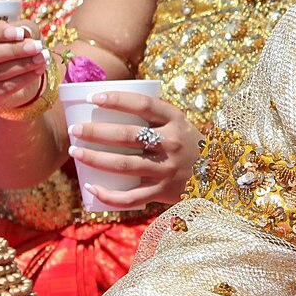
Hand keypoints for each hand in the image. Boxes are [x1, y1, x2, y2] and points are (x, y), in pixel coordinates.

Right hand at [0, 17, 47, 116]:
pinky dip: (24, 78)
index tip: (19, 33)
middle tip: (37, 47)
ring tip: (42, 58)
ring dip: (23, 65)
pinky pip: (4, 88)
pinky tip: (38, 70)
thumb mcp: (21, 31)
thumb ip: (24, 28)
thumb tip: (26, 32)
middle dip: (14, 50)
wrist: (16, 75)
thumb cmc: (15, 45)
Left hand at [68, 95, 198, 208]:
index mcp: (176, 120)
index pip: (143, 105)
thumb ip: (154, 116)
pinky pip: (132, 197)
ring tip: (75, 152)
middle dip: (96, 132)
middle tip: (75, 129)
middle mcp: (173, 143)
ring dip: (95, 158)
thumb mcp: (180, 124)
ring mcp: (168, 169)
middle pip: (128, 135)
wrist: (220, 176)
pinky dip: (108, 195)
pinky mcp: (164, 192)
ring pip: (125, 165)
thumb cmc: (190, 145)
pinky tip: (91, 188)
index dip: (116, 100)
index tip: (93, 98)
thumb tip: (111, 102)